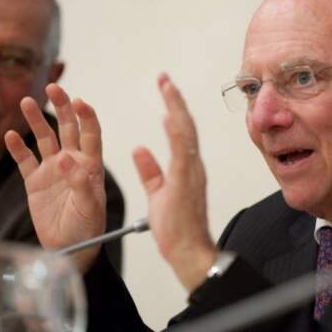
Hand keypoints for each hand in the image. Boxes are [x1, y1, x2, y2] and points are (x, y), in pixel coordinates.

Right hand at [4, 84, 105, 271]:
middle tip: (54, 88)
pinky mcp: (35, 182)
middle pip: (68, 128)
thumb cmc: (88, 227)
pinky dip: (17, 148)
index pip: (91, 133)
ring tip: (28, 102)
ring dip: (37, 120)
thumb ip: (79, 182)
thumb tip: (63, 159)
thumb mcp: (90, 206)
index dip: (87, 116)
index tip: (80, 101)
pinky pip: (25, 160)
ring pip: (44, 138)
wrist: (71, 248)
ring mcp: (52, 170)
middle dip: (63, 107)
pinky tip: (11, 136)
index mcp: (91, 164)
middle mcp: (72, 162)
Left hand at [133, 74, 215, 291]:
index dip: (173, 108)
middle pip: (185, 126)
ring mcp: (191, 174)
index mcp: (186, 168)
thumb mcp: (158, 194)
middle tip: (164, 79)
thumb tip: (139, 150)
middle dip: (175, 100)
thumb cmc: (178, 229)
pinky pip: (182, 153)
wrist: (190, 252)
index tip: (165, 89)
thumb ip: (150, 171)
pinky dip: (176, 134)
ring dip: (176, 108)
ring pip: (186, 133)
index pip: (180, 132)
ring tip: (167, 86)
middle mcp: (193, 166)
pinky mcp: (185, 184)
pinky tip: (168, 117)